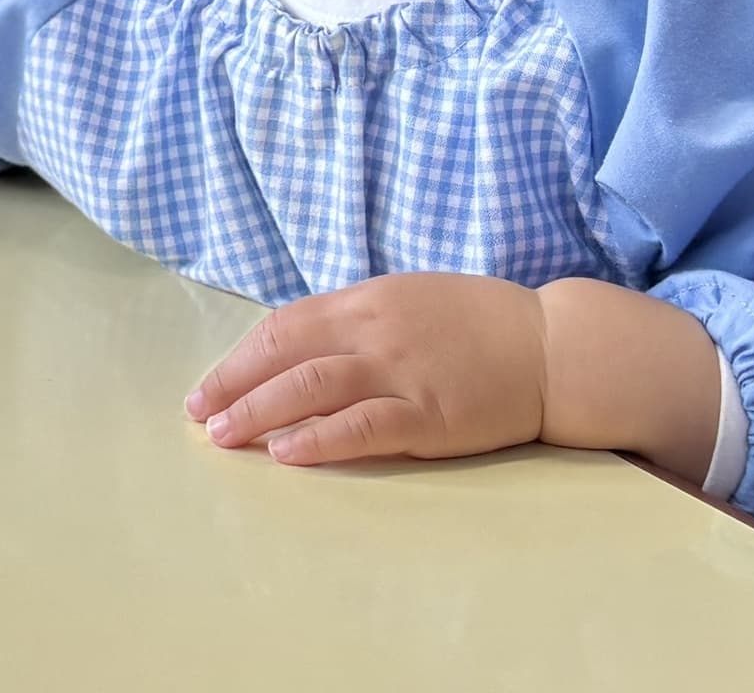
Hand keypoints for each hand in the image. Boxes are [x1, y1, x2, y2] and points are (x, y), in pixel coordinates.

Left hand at [185, 272, 546, 465]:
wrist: (554, 345)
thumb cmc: (480, 324)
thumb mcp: (409, 300)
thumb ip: (357, 319)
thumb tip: (300, 346)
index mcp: (368, 300)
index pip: (286, 325)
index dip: (241, 356)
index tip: (209, 385)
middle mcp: (376, 330)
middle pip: (287, 354)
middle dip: (235, 385)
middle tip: (199, 415)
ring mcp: (402, 371)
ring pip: (313, 387)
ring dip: (261, 411)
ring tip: (225, 436)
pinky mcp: (430, 413)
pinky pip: (364, 425)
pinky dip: (321, 438)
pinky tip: (287, 452)